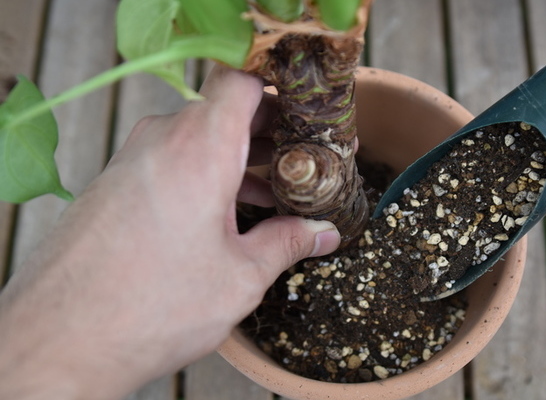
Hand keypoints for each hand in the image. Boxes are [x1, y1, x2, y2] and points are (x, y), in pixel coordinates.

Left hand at [0, 66, 339, 398]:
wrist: (63, 337)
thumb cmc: (151, 306)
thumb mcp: (240, 277)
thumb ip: (288, 242)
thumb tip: (323, 233)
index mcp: (201, 148)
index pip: (242, 81)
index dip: (278, 89)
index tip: (305, 115)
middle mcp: (162, 138)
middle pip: (224, 109)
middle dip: (266, 133)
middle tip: (299, 163)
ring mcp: (133, 157)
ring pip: (196, 135)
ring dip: (235, 157)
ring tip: (268, 195)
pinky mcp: (116, 179)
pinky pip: (169, 157)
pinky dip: (202, 172)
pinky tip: (223, 213)